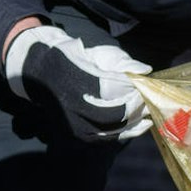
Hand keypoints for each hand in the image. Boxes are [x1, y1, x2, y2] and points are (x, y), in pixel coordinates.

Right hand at [3, 24, 151, 141]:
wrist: (44, 74)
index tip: (144, 84)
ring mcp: (74, 123)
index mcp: (75, 78)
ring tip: (146, 109)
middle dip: (135, 106)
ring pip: (112, 128)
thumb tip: (145, 71)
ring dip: (134, 120)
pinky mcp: (79, 134)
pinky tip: (141, 124)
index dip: (132, 87)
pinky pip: (108, 137)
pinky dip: (128, 131)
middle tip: (147, 98)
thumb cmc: (75, 58)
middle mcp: (72, 105)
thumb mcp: (98, 52)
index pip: (111, 87)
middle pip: (113, 113)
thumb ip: (122, 61)